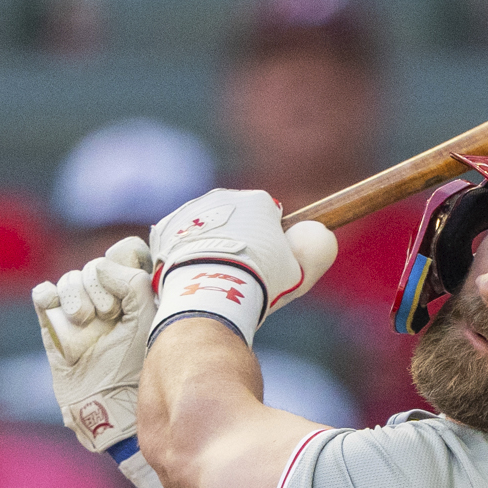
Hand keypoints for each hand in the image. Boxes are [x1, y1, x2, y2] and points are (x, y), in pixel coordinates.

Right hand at [33, 240, 151, 454]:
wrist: (106, 401)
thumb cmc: (133, 364)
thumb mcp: (146, 319)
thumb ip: (134, 282)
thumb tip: (100, 265)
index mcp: (132, 293)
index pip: (124, 252)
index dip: (122, 261)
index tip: (126, 289)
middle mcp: (105, 298)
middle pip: (93, 267)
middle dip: (99, 289)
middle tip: (108, 316)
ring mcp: (77, 311)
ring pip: (69, 279)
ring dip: (77, 298)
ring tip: (85, 323)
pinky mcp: (52, 325)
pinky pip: (43, 293)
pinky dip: (48, 296)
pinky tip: (58, 310)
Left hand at [146, 188, 339, 342]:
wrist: (208, 291)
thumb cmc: (258, 282)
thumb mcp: (300, 272)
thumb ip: (317, 251)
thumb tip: (321, 233)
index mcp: (258, 201)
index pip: (269, 219)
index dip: (269, 246)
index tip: (264, 268)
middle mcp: (223, 197)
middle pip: (237, 221)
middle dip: (238, 243)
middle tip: (238, 278)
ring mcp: (193, 211)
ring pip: (207, 230)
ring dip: (211, 249)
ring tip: (214, 280)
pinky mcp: (167, 228)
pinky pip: (181, 241)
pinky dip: (185, 257)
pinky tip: (193, 276)